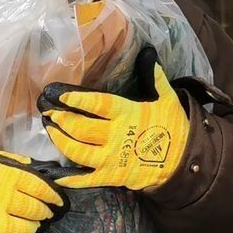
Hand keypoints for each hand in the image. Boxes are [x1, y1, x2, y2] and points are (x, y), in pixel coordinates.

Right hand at [0, 151, 68, 232]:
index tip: (60, 202)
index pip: (42, 188)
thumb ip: (15, 164)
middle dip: (44, 213)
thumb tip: (38, 168)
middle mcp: (5, 198)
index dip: (54, 196)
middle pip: (36, 209)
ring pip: (28, 229)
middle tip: (45, 214)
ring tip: (31, 226)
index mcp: (9, 176)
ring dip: (32, 228)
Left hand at [38, 46, 191, 192]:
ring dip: (60, 141)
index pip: (97, 104)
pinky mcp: (110, 177)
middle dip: (62, 119)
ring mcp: (111, 159)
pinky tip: (56, 173)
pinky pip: (85, 180)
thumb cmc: (172, 128)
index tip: (60, 95)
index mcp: (127, 114)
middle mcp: (115, 136)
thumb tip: (148, 52)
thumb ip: (153, 76)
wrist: (183, 162)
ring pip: (77, 151)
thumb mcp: (166, 99)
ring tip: (50, 130)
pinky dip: (69, 178)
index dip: (77, 99)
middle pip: (80, 128)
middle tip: (49, 112)